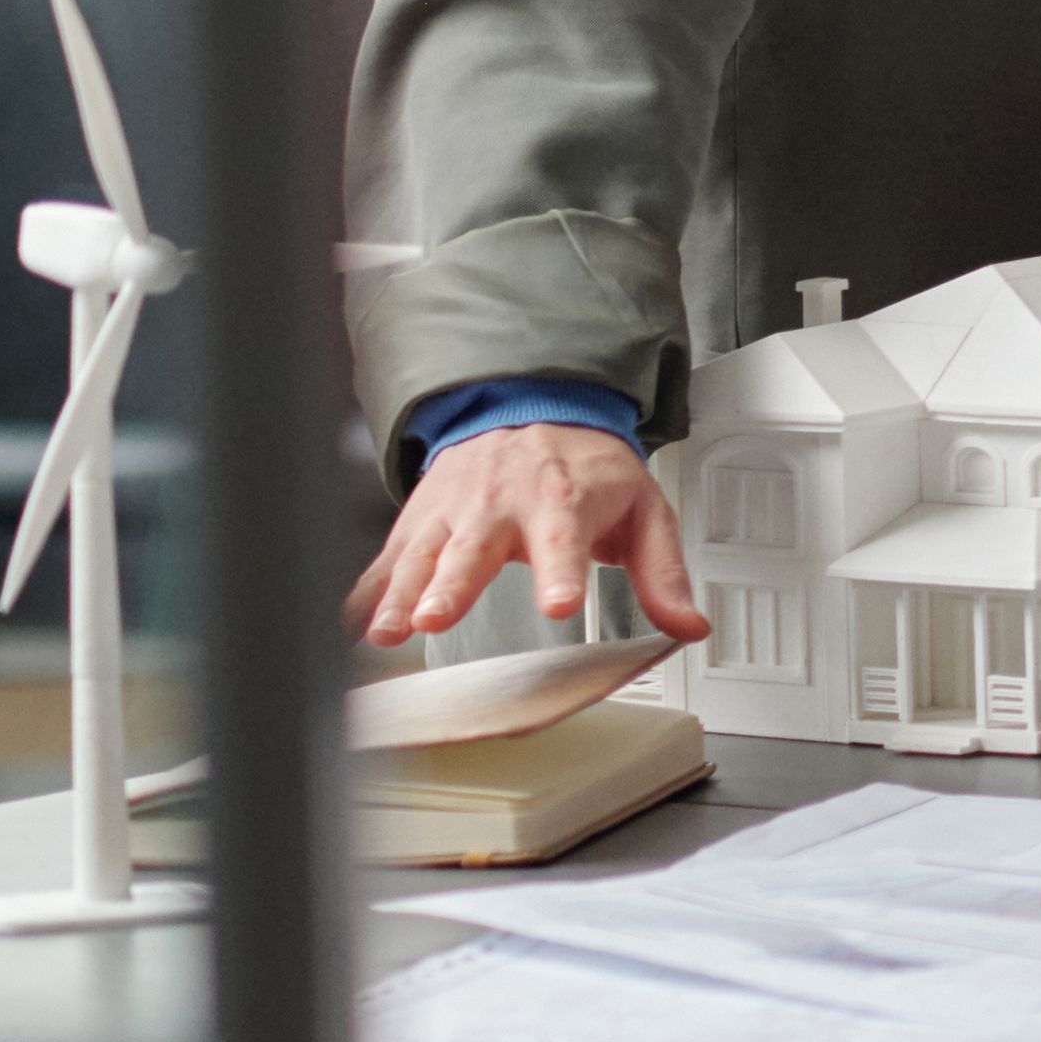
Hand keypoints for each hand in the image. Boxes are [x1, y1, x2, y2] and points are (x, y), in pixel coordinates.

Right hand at [351, 420, 707, 647]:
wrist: (531, 408)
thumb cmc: (588, 470)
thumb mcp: (644, 510)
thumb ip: (664, 572)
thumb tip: (689, 626)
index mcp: (561, 500)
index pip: (563, 539)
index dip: (560, 571)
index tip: (558, 604)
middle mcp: (500, 504)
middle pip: (474, 549)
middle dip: (453, 585)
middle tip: (436, 619)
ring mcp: (453, 513)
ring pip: (421, 556)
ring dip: (401, 595)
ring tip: (386, 633)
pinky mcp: (419, 522)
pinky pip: (388, 559)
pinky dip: (367, 592)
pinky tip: (351, 626)